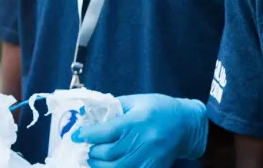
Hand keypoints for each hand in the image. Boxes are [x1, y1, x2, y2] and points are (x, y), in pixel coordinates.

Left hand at [72, 93, 207, 167]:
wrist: (186, 126)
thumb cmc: (160, 109)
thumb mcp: (137, 101)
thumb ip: (114, 108)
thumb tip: (90, 116)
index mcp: (137, 121)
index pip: (103, 132)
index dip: (85, 135)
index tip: (76, 135)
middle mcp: (142, 140)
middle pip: (106, 153)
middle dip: (92, 151)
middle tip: (87, 147)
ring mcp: (147, 157)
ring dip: (99, 164)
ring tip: (95, 158)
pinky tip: (109, 165)